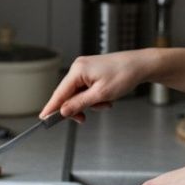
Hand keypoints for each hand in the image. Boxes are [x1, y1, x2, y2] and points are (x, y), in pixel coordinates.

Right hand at [40, 50, 156, 123]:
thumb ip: (79, 104)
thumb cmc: (124, 75)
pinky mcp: (92, 72)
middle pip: (68, 94)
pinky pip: (86, 89)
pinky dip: (94, 97)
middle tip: (83, 119)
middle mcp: (79, 68)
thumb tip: (63, 111)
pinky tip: (106, 98)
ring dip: (89, 104)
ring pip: (79, 94)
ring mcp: (85, 69)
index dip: (51, 107)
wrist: (140, 65)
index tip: (43, 118)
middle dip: (78, 108)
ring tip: (105, 103)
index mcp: (78, 70)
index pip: (59, 93)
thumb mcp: (101, 94)